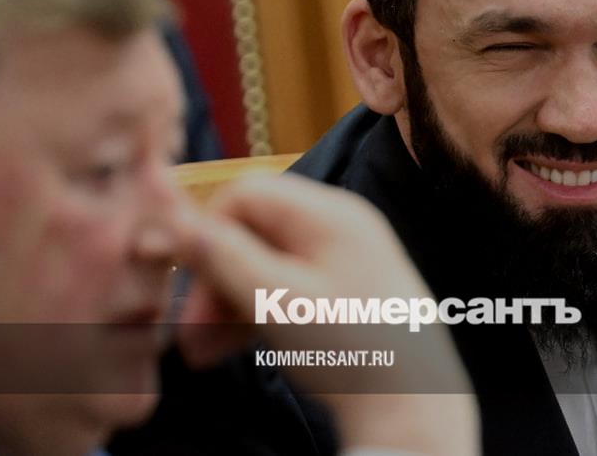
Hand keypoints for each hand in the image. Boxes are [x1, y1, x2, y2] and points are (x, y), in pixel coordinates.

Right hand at [176, 173, 477, 455]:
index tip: (188, 282)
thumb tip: (182, 224)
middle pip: (254, 229)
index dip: (209, 231)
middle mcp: (339, 225)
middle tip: (188, 331)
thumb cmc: (352, 349)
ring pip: (265, 262)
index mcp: (330, 214)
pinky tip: (228, 348)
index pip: (247, 193)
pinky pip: (286, 285)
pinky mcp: (343, 289)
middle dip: (215, 277)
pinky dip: (255, 311)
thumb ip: (227, 258)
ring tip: (202, 353)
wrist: (414, 404)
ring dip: (228, 301)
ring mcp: (343, 257)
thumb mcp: (279, 301)